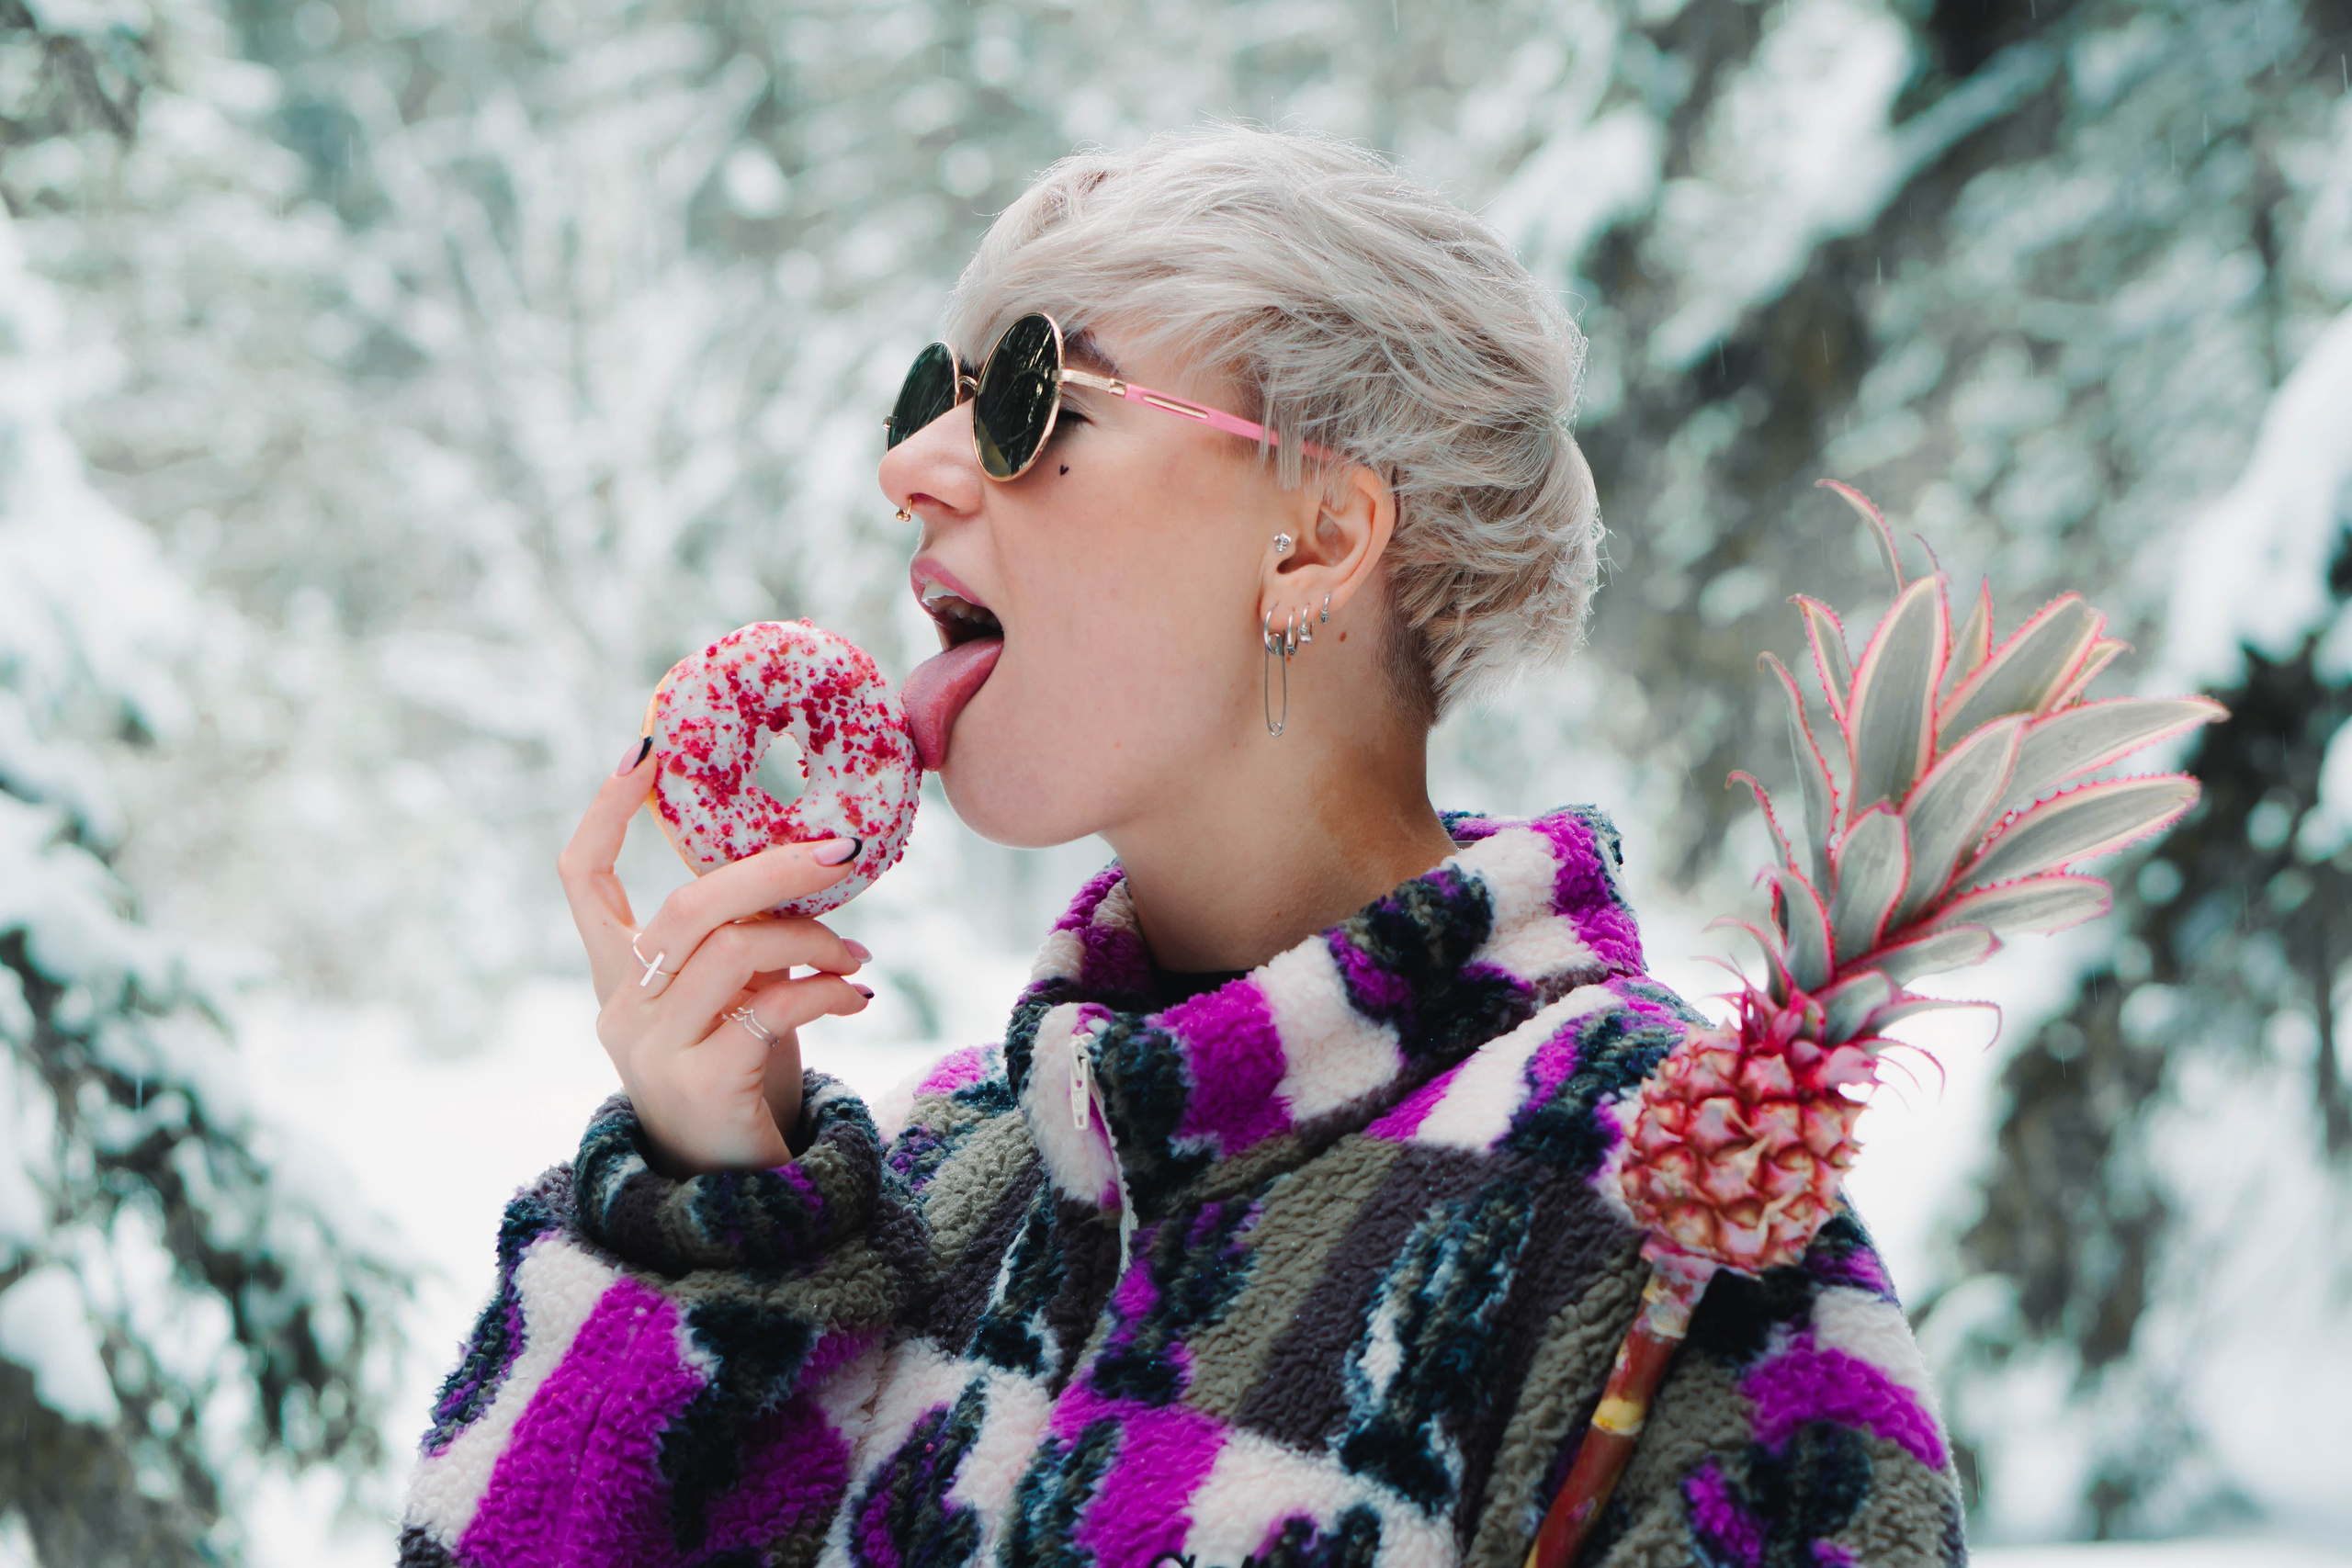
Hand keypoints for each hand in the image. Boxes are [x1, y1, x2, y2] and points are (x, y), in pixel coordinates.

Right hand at [558, 740, 874, 1174]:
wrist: (737, 1195)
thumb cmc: (742, 1077)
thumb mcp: (734, 998)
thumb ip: (744, 941)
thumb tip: (809, 866)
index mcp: (619, 976)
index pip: (582, 881)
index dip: (605, 812)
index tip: (644, 750)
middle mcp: (621, 1008)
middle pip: (688, 906)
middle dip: (771, 868)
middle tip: (840, 851)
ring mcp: (653, 1048)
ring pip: (736, 951)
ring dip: (815, 940)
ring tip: (859, 954)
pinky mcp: (701, 1082)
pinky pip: (773, 1007)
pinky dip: (828, 989)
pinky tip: (859, 996)